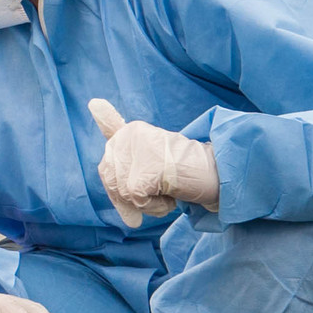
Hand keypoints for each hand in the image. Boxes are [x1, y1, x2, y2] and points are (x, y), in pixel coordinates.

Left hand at [89, 99, 219, 227]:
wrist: (218, 174)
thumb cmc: (185, 170)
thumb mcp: (149, 161)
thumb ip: (121, 157)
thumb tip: (93, 106)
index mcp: (131, 131)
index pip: (108, 158)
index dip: (116, 175)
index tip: (102, 115)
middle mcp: (130, 135)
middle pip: (111, 181)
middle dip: (132, 197)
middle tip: (161, 190)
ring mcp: (139, 152)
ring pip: (123, 193)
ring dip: (147, 203)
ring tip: (169, 189)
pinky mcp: (147, 170)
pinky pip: (136, 200)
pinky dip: (155, 206)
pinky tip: (171, 195)